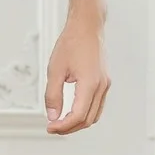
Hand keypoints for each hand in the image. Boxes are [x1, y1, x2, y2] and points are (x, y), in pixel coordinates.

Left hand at [45, 13, 109, 134]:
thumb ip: (52, 95)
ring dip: (77, 123)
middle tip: (52, 127)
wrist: (87, 27)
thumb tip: (52, 115)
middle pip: (88, 119)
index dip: (63, 125)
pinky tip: (71, 113)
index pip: (79, 115)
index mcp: (90, 83)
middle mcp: (101, 86)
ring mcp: (105, 85)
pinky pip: (96, 106)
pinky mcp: (104, 82)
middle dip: (69, 127)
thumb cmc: (71, 43)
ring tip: (60, 122)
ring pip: (94, 115)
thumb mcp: (55, 70)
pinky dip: (84, 114)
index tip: (50, 127)